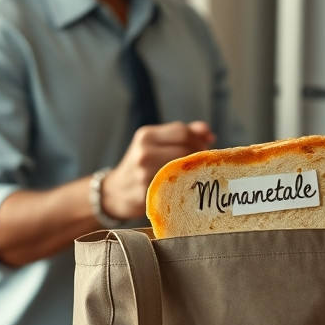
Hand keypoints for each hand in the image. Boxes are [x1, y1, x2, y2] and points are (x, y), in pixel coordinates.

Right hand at [101, 121, 216, 218]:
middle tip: (203, 163)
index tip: (204, 147)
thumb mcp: (153, 144)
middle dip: (200, 154)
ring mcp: (145, 173)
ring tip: (196, 173)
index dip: (199, 139)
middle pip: (186, 148)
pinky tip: (187, 186)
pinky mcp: (149, 192)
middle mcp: (144, 152)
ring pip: (184, 167)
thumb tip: (208, 132)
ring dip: (196, 170)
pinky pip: (178, 185)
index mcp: (146, 136)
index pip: (182, 131)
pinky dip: (188, 184)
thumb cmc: (140, 166)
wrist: (115, 192)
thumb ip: (181, 135)